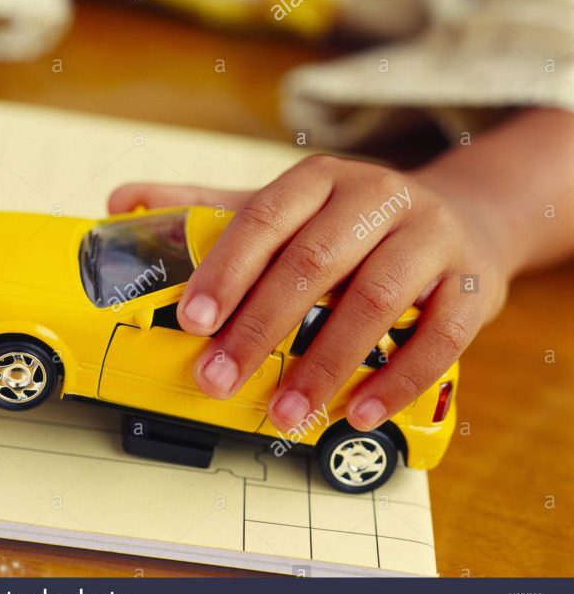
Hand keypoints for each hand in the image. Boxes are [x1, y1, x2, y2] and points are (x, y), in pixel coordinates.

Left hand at [109, 154, 513, 431]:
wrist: (460, 218)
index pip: (264, 218)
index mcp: (320, 179)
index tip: (193, 321)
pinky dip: (398, 381)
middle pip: (313, 263)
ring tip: (282, 413)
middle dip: (260, 329)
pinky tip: (359, 414)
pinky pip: (438, 337)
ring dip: (323, 365)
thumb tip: (121, 203)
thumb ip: (207, 210)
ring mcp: (430, 237)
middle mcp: (376, 197)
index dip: (226, 269)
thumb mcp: (286, 207)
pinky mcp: (472, 283)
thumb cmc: (352, 223)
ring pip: (373, 301)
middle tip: (219, 380)